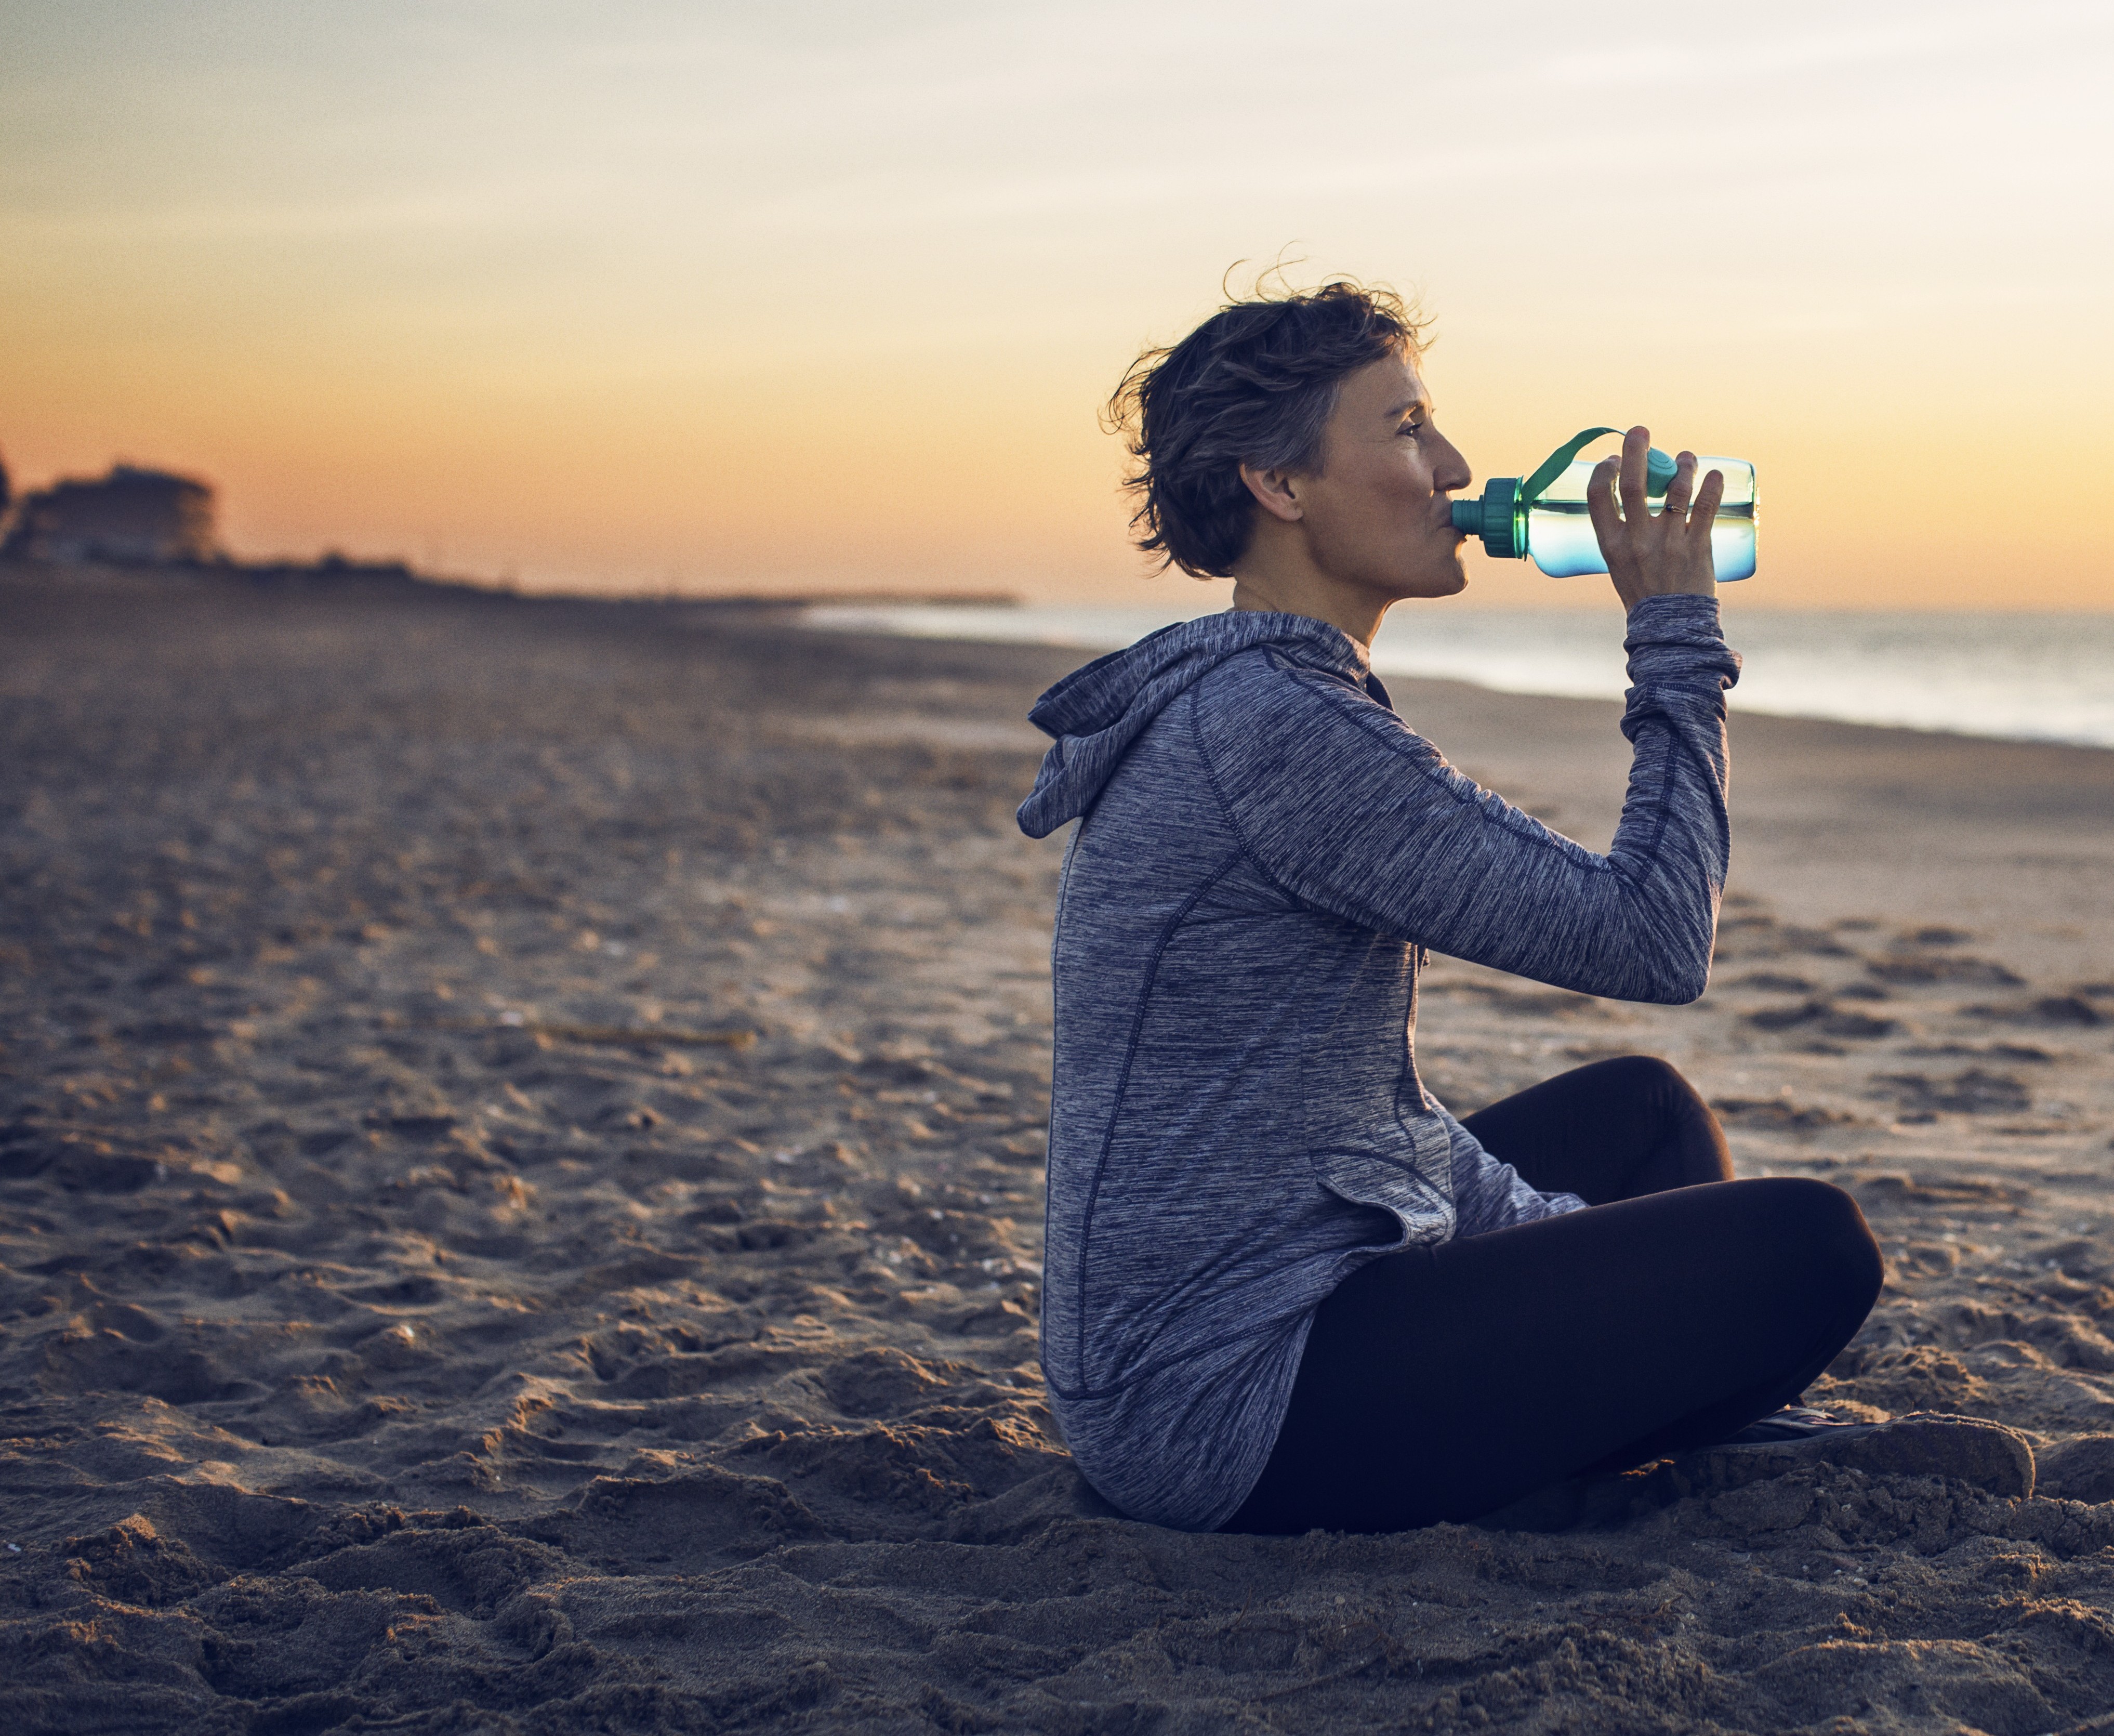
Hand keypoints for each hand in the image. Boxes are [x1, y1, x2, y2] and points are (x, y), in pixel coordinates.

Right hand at [1586, 425, 1723, 610]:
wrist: (1669, 626)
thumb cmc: (1641, 591)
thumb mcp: (1618, 562)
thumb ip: (1623, 530)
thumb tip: (1635, 490)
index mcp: (1610, 544)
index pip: (1598, 496)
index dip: (1604, 470)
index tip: (1612, 460)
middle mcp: (1637, 540)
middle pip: (1633, 483)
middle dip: (1636, 450)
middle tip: (1640, 431)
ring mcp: (1668, 542)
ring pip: (1676, 490)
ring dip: (1682, 465)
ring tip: (1686, 457)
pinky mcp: (1697, 547)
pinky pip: (1706, 507)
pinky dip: (1712, 485)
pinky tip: (1715, 473)